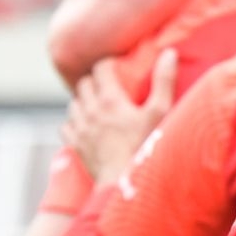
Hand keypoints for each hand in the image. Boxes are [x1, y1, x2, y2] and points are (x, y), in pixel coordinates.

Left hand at [65, 48, 177, 181]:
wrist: (125, 182)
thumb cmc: (145, 147)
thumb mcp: (160, 113)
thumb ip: (164, 81)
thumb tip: (169, 53)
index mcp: (110, 99)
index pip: (101, 68)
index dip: (109, 65)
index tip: (117, 69)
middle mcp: (90, 109)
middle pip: (84, 83)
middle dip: (95, 81)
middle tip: (108, 87)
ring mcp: (80, 128)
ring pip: (73, 103)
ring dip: (83, 101)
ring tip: (96, 106)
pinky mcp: (75, 145)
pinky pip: (66, 126)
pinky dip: (74, 123)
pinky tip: (85, 126)